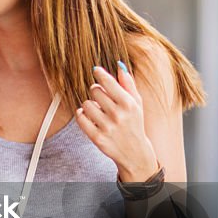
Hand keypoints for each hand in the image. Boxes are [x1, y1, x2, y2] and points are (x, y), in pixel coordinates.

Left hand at [75, 63, 159, 181]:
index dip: (100, 74)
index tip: (96, 70)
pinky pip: (80, 118)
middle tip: (101, 98)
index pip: (108, 83)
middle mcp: (118, 115)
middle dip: (96, 92)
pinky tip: (89, 116)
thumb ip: (128, 84)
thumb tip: (119, 66)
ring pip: (86, 104)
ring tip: (98, 110)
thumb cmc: (134, 123)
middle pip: (95, 91)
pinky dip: (82, 115)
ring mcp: (107, 127)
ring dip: (89, 105)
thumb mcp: (137, 103)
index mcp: (129, 104)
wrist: (134, 152)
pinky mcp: (97, 138)